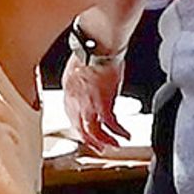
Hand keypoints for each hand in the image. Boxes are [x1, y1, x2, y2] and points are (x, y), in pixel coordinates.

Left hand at [61, 38, 132, 152]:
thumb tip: (92, 86)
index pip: (71, 115)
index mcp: (68, 90)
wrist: (97, 45)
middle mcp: (74, 100)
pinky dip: (118, 132)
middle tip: (99, 147)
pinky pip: (110, 125)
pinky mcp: (102, 104)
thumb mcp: (80, 68)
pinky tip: (125, 135)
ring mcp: (87, 103)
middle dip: (90, 140)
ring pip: (92, 131)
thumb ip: (83, 81)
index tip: (87, 132)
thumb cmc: (92, 50)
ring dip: (104, 141)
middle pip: (79, 128)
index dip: (79, 127)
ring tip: (114, 145)